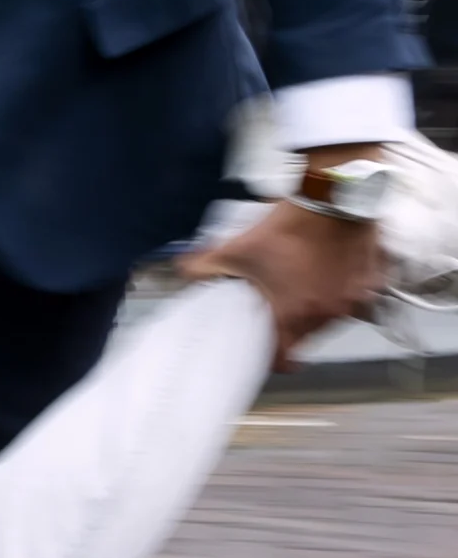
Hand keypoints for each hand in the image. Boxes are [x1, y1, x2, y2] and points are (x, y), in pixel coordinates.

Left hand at [181, 150, 392, 369]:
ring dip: (316, 310)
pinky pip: (355, 298)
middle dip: (291, 330)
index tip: (266, 354)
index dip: (272, 359)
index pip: (285, 359)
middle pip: (307, 338)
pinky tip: (326, 275)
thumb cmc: (291, 225)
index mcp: (295, 314)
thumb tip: (186, 273)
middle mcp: (329, 313)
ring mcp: (355, 299)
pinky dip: (340, 292)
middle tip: (277, 312)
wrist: (333, 198)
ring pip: (332, 319)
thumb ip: (206, 266)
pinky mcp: (371, 281)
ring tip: (300, 288)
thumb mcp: (237, 248)